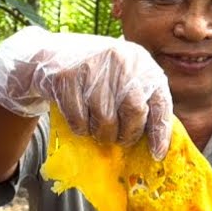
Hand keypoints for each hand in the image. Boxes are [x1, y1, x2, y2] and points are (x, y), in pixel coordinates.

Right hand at [0, 26, 173, 158]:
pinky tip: (80, 121)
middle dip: (127, 134)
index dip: (160, 131)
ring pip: (105, 118)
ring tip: (97, 130)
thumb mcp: (122, 77)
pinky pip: (79, 118)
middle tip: (120, 141)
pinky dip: (80, 128)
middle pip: (134, 111)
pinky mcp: (67, 77)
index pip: (159, 101)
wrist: (51, 56)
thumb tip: (157, 141)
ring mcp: (92, 66)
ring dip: (102, 133)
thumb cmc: (94, 75)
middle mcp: (120, 59)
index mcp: (141, 61)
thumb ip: (139, 99)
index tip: (157, 154)